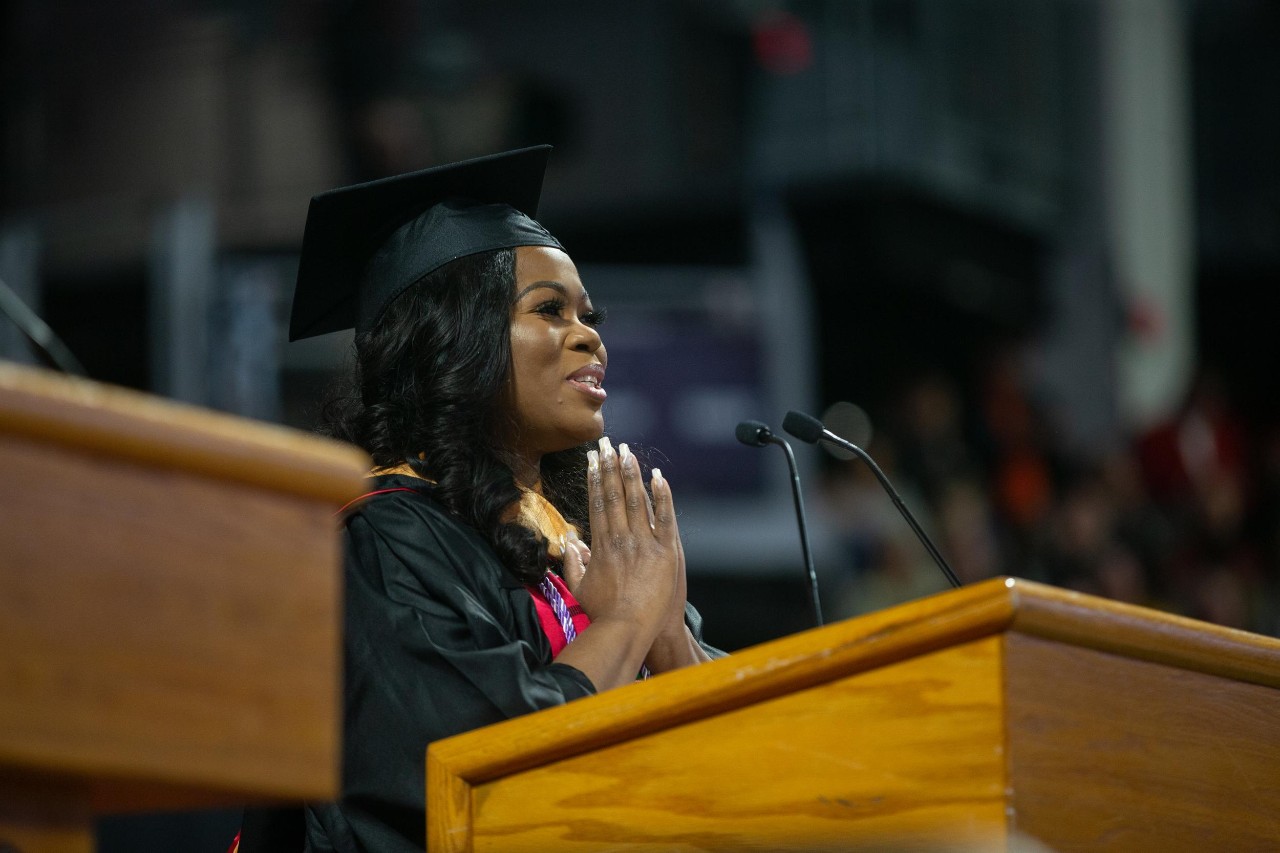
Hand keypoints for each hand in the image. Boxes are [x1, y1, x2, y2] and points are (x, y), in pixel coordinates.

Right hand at [571, 437, 680, 637]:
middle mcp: (621, 538)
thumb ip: (573, 563)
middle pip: (614, 496)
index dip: (595, 479)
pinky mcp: (666, 551)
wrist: (629, 630)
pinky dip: (661, 495)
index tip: (592, 460)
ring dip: (631, 474)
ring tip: (628, 451)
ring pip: (637, 500)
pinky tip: (658, 476)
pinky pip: (664, 517)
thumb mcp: (579, 588)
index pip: (597, 504)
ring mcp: (644, 544)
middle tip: (607, 444)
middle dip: (610, 467)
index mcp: (601, 545)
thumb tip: (569, 542)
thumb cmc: (603, 614)